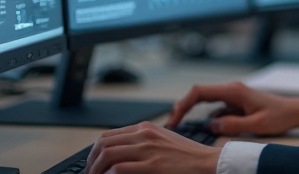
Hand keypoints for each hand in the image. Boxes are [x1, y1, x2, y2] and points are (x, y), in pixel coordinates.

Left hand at [83, 121, 220, 173]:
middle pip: (103, 144)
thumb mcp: (163, 140)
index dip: (94, 151)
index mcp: (145, 128)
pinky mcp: (152, 166)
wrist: (207, 162)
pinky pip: (119, 168)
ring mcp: (147, 149)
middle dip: (91, 161)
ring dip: (96, 170)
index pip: (108, 135)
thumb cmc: (188, 155)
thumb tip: (122, 152)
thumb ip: (143, 142)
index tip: (92, 164)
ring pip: (107, 155)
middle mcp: (144, 135)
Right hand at [166, 81, 298, 135]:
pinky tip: (207, 130)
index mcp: (233, 91)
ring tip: (185, 129)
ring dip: (195, 115)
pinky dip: (208, 120)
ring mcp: (232, 97)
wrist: (295, 111)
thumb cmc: (279, 115)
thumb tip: (211, 126)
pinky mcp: (235, 104)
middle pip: (198, 95)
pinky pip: (216, 110)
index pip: (199, 92)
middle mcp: (230, 90)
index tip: (175, 119)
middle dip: (183, 109)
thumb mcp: (257, 124)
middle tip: (173, 125)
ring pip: (206, 104)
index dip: (183, 104)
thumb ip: (233, 125)